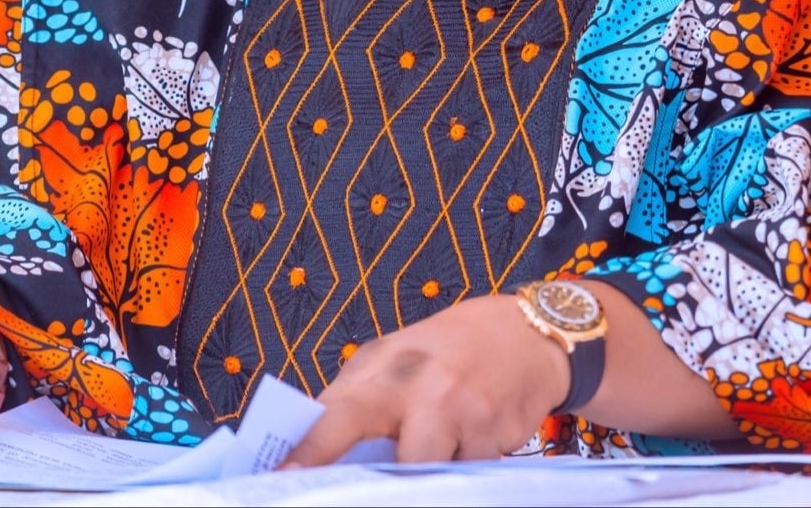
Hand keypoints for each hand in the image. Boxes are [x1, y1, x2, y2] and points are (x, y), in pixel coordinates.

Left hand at [282, 294, 567, 466]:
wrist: (526, 333)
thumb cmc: (446, 347)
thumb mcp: (392, 354)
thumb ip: (353, 394)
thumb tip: (305, 443)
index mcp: (390, 370)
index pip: (340, 415)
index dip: (311, 451)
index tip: (285, 475)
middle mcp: (429, 390)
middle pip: (395, 466)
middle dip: (388, 477)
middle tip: (386, 470)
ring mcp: (468, 415)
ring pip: (434, 476)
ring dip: (431, 468)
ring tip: (439, 438)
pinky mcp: (500, 436)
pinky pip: (469, 474)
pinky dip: (463, 465)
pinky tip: (471, 435)